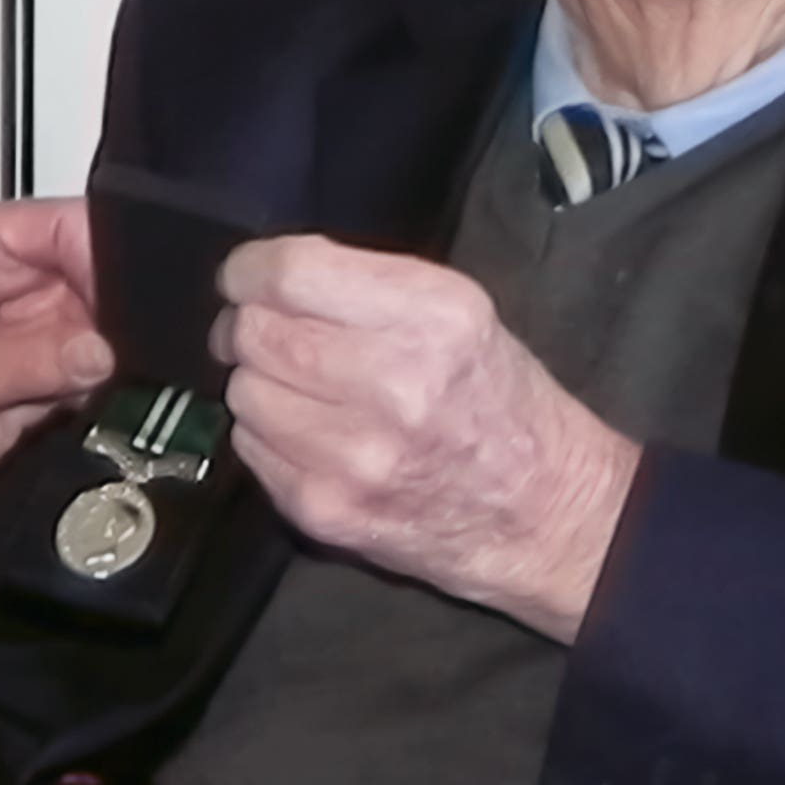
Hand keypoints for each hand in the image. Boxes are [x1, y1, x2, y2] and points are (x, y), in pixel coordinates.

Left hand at [0, 196, 114, 519]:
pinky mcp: (48, 365)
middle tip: (118, 355)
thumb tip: (99, 350)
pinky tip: (87, 404)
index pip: (63, 225)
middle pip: (98, 273)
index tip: (128, 304)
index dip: (103, 258)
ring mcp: (33, 320)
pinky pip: (99, 367)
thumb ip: (28, 361)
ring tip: (90, 386)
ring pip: (107, 324)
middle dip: (115, 316)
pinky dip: (103, 387)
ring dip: (112, 357)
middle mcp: (9, 272)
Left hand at [213, 236, 638, 640]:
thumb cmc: (497, 401)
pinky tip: (313, 437)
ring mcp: (355, 456)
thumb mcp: (460, 313)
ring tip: (305, 393)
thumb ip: (365, 286)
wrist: (541, 513)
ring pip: (244, 391)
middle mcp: (395, 383)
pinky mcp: (325, 510)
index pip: (290, 274)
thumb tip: (263, 277)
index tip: (243, 278)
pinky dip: (268, 435)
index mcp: (433, 317)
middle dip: (248, 326)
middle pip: (257, 333)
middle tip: (268, 334)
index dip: (248, 271)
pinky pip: (251, 449)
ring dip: (260, 384)